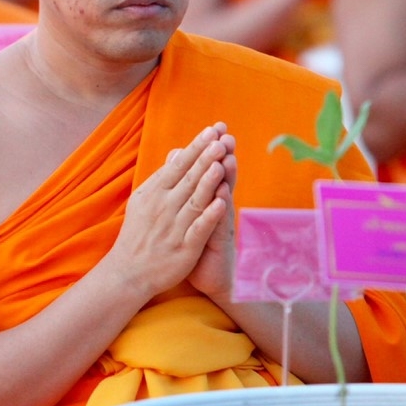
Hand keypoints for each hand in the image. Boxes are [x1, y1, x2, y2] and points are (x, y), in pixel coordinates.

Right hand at [108, 124, 234, 300]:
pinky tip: (222, 203)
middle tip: (221, 139)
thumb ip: (163, 177)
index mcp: (154, 192)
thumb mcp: (144, 200)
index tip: (212, 130)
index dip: (196, 147)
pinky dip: (209, 216)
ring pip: (195, 200)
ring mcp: (174, 228)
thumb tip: (178, 152)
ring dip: (208, 182)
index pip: (178, 165)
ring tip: (222, 163)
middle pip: (188, 178)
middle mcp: (163, 207)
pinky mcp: (184, 249)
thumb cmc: (139, 232)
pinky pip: (198, 229)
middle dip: (206, 158)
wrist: (129, 272)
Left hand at [187, 143, 238, 299]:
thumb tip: (177, 157)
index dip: (212, 150)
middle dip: (223, 157)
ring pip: (223, 198)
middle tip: (226, 136)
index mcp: (206, 197)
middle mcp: (216, 207)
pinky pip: (219, 225)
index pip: (209, 168)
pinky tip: (222, 199)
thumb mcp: (190, 211)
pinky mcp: (218, 243)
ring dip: (226, 179)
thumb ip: (185, 184)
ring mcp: (219, 224)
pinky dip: (219, 212)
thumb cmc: (195, 240)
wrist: (207, 277)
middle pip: (221, 178)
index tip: (215, 128)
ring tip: (227, 160)